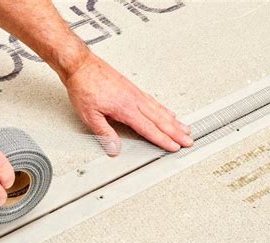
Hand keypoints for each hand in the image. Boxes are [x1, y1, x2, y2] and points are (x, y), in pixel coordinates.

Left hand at [64, 54, 192, 155]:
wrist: (81, 64)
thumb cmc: (83, 86)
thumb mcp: (89, 115)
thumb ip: (104, 134)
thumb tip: (114, 149)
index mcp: (125, 108)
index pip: (149, 128)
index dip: (163, 140)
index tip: (174, 147)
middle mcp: (134, 100)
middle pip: (160, 120)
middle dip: (176, 132)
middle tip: (188, 140)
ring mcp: (135, 93)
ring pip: (159, 110)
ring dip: (173, 121)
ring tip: (184, 128)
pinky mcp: (132, 88)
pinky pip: (153, 101)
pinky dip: (163, 109)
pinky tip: (167, 112)